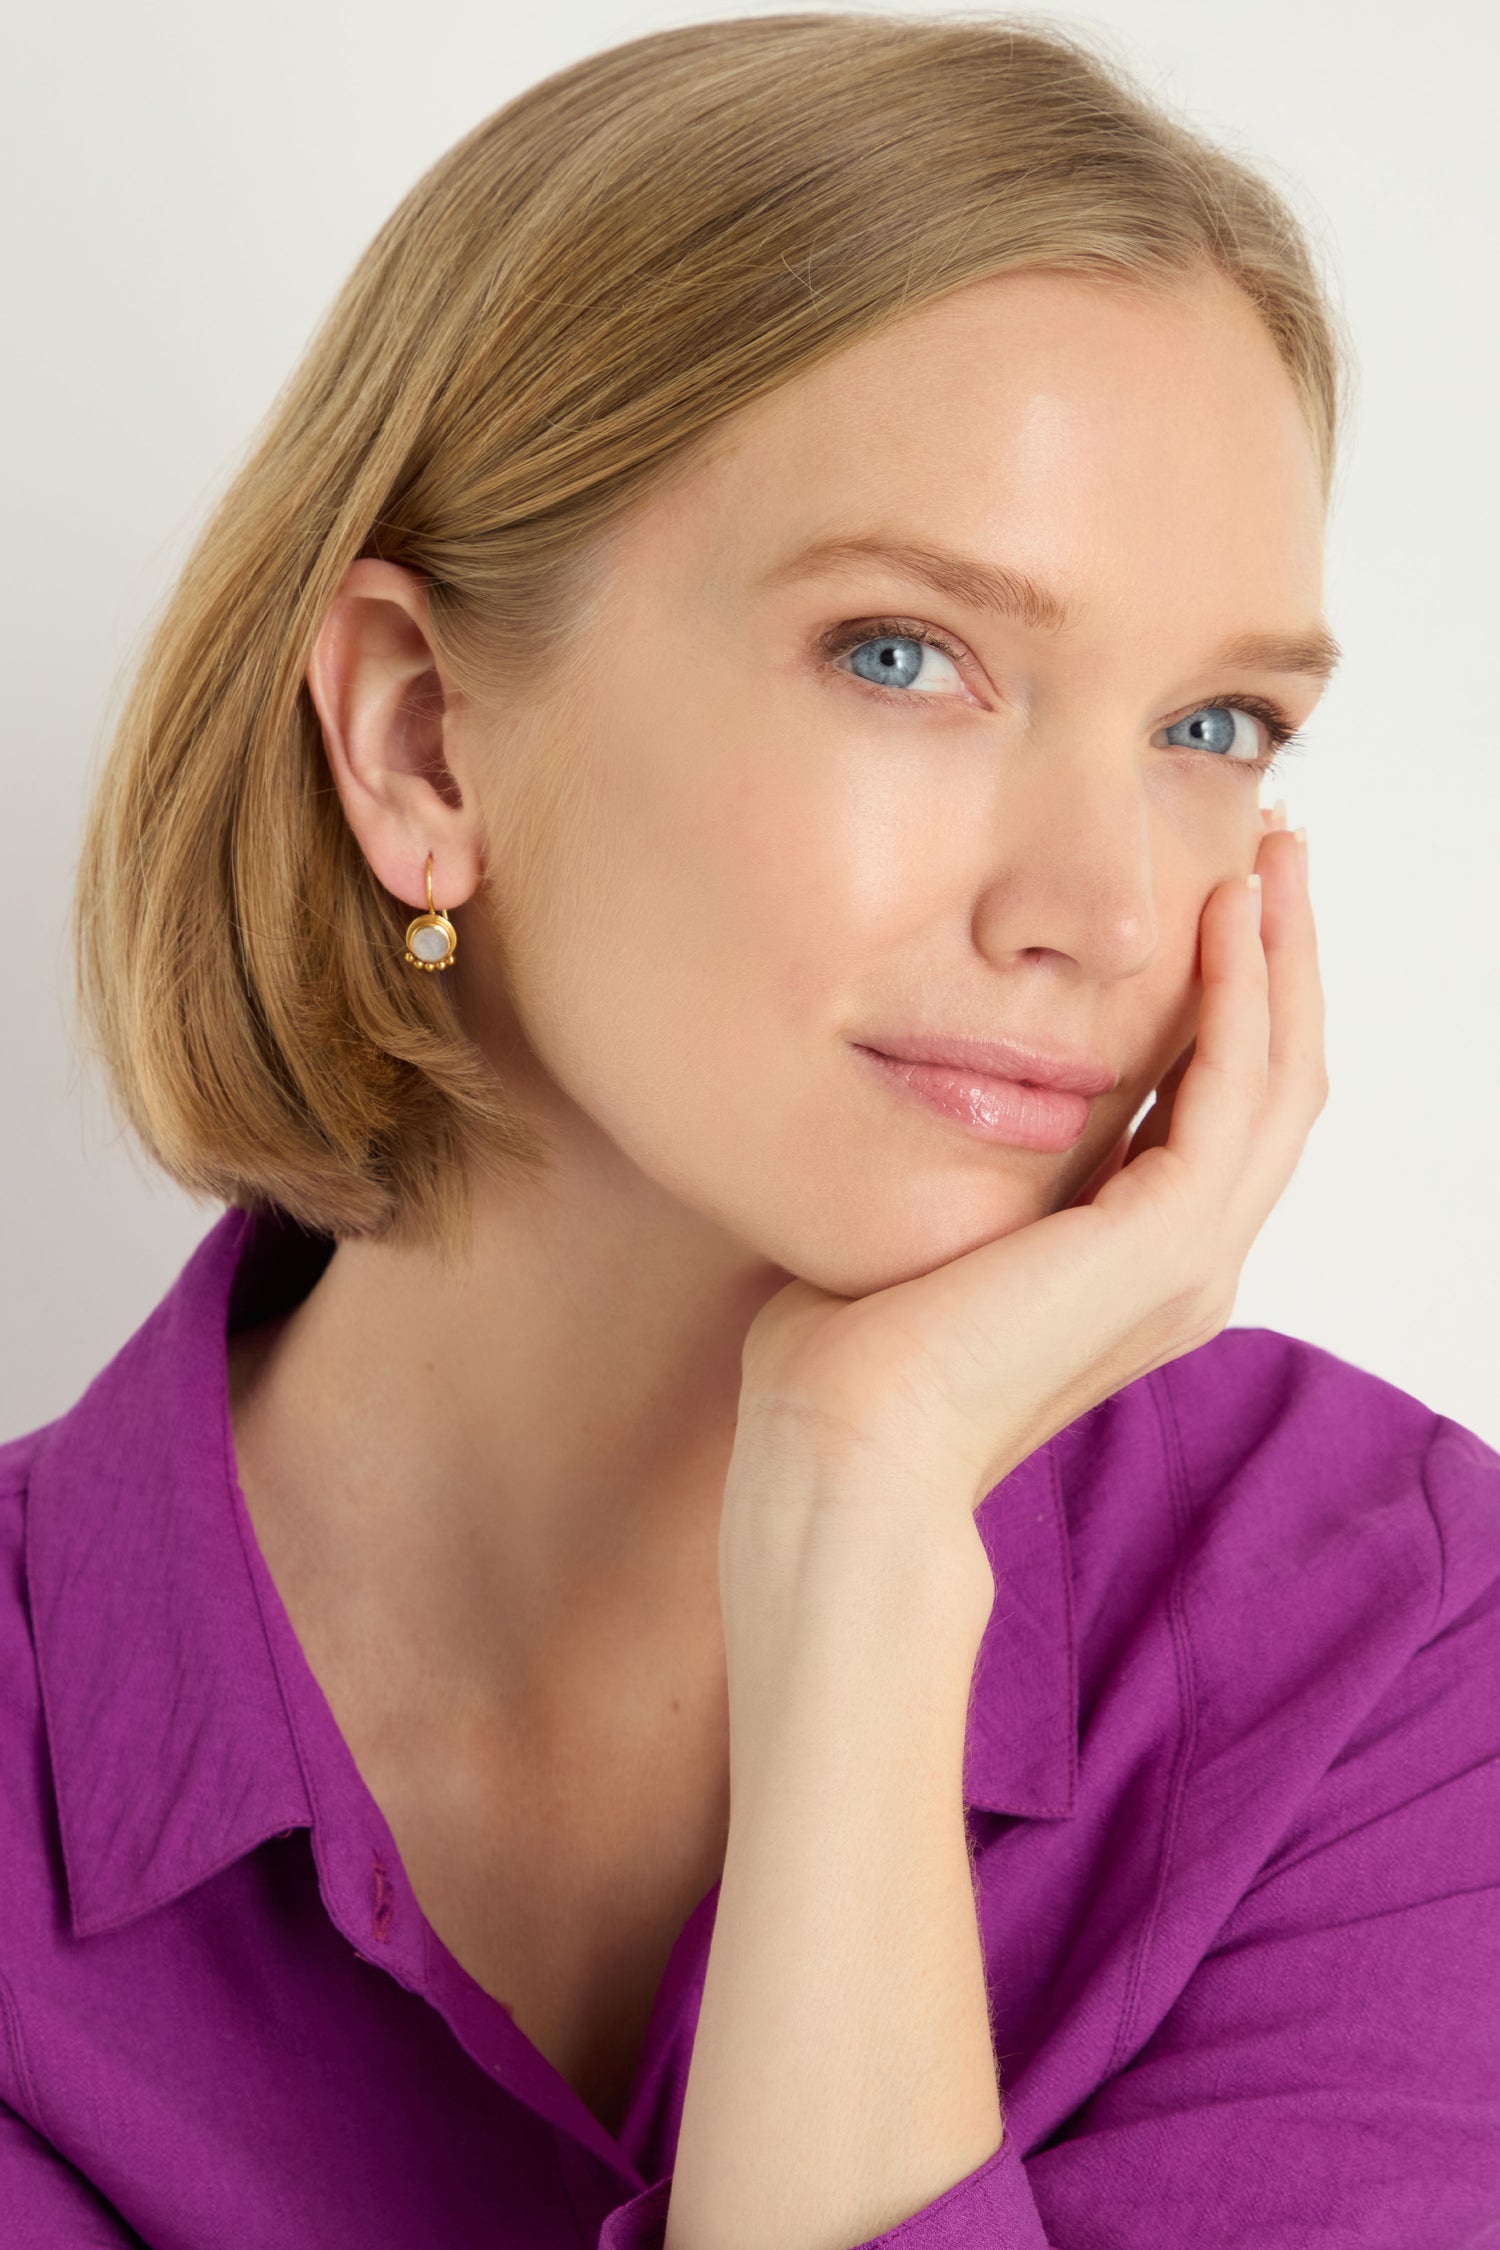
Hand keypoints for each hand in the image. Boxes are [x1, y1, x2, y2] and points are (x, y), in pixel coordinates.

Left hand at [732, 817, 1322, 1516]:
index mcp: (1141, 1266)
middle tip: (1278, 853)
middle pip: (1278, 1085)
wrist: (844, 1448)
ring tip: (1275, 857)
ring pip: (1281, 1079)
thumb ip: (966, 1162)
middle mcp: (1189, 1264)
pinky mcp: (1167, 1242)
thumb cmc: (849, 1354)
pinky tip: (1227, 918)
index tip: (1221, 905)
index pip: (1220, 1110)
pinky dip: (1243, 996)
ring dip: (1285, 959)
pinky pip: (1234, 1091)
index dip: (1234, 1003)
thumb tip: (923, 1081)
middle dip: (1284, 962)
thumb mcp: (928, 1223)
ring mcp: (1191, 1258)